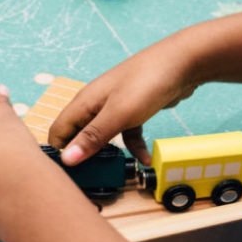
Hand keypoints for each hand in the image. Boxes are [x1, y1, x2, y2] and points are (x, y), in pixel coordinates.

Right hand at [49, 33, 200, 166]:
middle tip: (94, 178)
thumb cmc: (146, 84)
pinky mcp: (132, 111)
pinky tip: (145, 159)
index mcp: (83, 103)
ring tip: (116, 173)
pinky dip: (133, 146)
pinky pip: (126, 134)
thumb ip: (92, 137)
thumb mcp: (118, 114)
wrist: (183, 63)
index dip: (60, 153)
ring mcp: (114, 107)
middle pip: (79, 135)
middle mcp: (94, 105)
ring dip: (109, 154)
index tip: (71, 174)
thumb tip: (66, 160)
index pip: (58, 131)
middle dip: (84, 156)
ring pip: (102, 136)